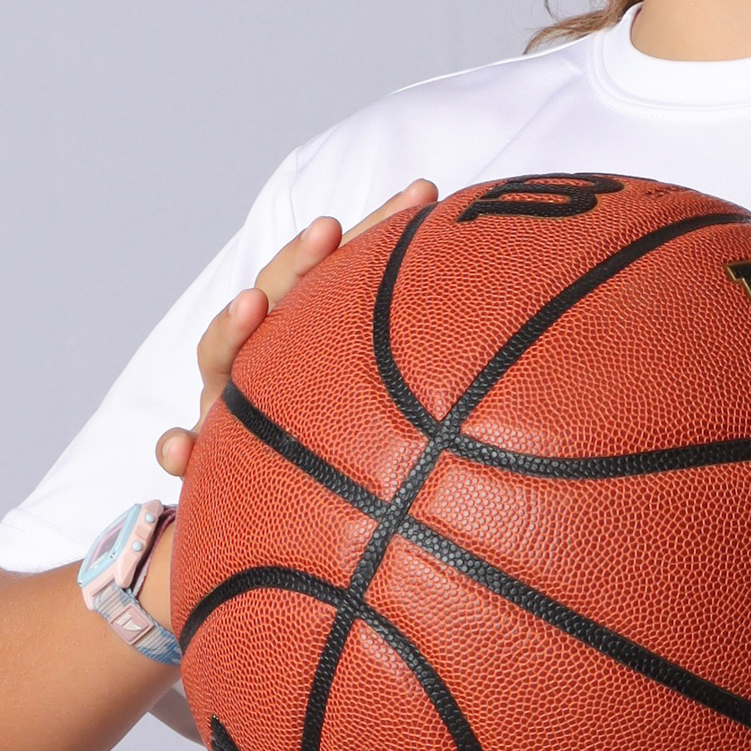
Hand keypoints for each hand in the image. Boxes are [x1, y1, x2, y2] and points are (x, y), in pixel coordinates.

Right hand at [144, 179, 437, 617]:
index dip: (383, 230)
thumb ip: (453, 392)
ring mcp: (228, 412)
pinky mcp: (201, 469)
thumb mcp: (401, 437)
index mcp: (320, 346)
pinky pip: (181, 456)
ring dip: (231, 328)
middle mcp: (273, 368)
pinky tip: (178, 449)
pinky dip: (177, 449)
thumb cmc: (349, 483)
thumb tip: (573, 372)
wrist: (269, 557)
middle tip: (331, 229)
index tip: (426, 193)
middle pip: (279, 297)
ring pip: (218, 359)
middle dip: (302, 262)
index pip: (347, 273)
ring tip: (251, 306)